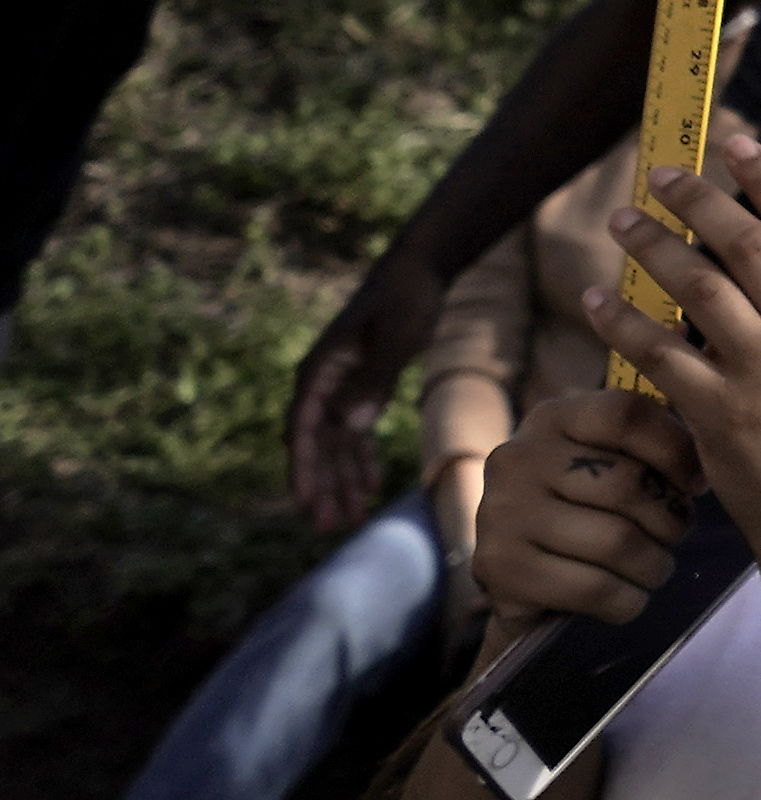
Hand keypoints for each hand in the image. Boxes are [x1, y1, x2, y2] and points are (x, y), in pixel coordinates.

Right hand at [287, 248, 451, 531]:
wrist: (418, 273)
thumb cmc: (406, 298)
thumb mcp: (398, 335)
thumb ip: (375, 378)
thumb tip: (351, 425)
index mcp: (320, 371)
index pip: (304, 429)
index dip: (304, 467)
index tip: (305, 502)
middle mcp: (323, 384)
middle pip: (317, 445)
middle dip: (322, 486)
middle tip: (329, 527)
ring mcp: (341, 389)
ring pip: (336, 446)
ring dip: (341, 481)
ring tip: (349, 520)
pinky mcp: (362, 390)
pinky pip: (355, 434)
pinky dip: (361, 460)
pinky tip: (370, 488)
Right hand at [468, 386, 710, 625]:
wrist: (523, 581)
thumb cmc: (587, 512)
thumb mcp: (612, 462)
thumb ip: (653, 442)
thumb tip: (709, 459)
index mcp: (553, 418)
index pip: (628, 414)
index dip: (677, 450)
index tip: (698, 483)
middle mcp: (517, 457)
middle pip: (627, 483)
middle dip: (671, 519)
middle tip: (676, 535)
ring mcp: (500, 512)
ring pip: (616, 542)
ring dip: (654, 566)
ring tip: (655, 568)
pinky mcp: (499, 567)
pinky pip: (593, 588)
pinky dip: (627, 600)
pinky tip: (627, 597)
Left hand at [577, 124, 760, 557]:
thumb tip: (758, 254)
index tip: (735, 142)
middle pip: (747, 242)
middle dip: (698, 199)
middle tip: (658, 175)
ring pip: (697, 286)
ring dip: (652, 247)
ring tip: (620, 223)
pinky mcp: (719, 413)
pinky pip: (659, 353)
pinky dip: (622, 321)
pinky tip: (597, 301)